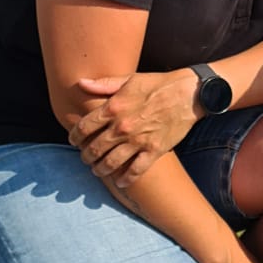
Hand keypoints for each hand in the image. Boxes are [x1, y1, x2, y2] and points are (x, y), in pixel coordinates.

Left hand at [68, 68, 196, 184]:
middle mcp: (122, 127)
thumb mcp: (129, 79)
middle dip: (86, 156)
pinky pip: (135, 171)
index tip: (74, 141)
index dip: (74, 137)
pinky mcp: (154, 151)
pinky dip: (125, 179)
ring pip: (110, 163)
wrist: (188, 94)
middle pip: (94, 149)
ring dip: (100, 170)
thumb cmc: (158, 84)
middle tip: (85, 158)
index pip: (84, 127)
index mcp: (113, 107)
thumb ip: (103, 84)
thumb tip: (81, 83)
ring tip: (98, 170)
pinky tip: (120, 182)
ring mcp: (138, 141)